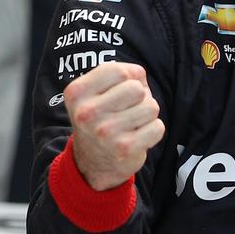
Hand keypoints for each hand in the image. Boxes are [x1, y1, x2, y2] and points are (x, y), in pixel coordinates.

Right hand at [63, 61, 164, 191]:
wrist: (93, 163)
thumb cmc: (102, 118)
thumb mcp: (97, 92)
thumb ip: (120, 74)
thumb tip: (139, 74)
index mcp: (77, 93)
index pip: (118, 71)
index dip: (127, 78)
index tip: (118, 92)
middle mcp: (87, 112)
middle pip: (136, 88)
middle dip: (139, 97)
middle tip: (126, 111)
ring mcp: (105, 132)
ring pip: (151, 107)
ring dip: (147, 115)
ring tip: (131, 124)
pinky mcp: (125, 148)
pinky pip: (157, 127)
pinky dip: (153, 131)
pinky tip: (137, 137)